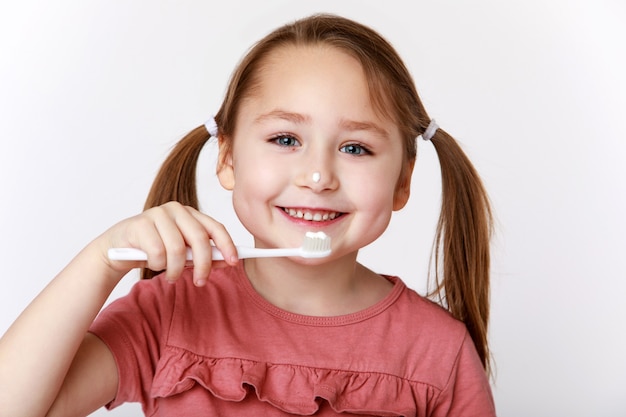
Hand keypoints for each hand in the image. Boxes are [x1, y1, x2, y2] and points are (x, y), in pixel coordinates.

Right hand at [99, 201, 237, 285]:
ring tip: (170, 276)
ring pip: (177, 249)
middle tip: (200, 281)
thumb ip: (205, 255)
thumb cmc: (155, 250)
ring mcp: (157, 214)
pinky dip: (156, 265)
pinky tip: (151, 263)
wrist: (118, 250)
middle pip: (199, 239)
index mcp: (191, 214)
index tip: (235, 261)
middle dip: (203, 264)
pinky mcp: (140, 224)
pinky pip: (157, 253)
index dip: (227, 245)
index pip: (215, 227)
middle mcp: (176, 210)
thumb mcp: (184, 255)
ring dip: (175, 270)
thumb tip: (229, 261)